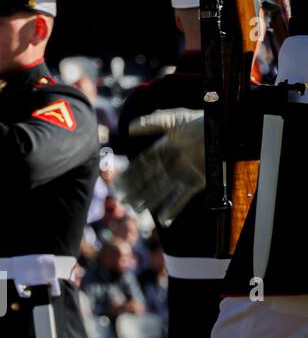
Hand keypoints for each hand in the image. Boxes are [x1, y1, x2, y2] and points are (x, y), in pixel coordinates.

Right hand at [119, 110, 204, 225]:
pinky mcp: (197, 183)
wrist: (221, 130)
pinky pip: (183, 198)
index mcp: (163, 150)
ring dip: (149, 201)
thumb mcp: (172, 119)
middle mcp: (171, 165)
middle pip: (149, 181)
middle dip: (136, 191)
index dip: (129, 174)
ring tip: (136, 211)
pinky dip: (173, 209)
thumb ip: (150, 123)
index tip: (117, 183)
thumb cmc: (197, 121)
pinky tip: (163, 219)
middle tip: (122, 201)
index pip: (142, 165)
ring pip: (162, 191)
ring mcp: (183, 175)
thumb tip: (128, 129)